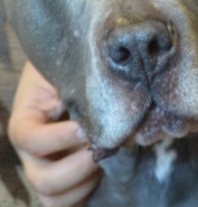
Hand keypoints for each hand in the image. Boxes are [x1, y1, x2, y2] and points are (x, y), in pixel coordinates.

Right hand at [8, 61, 100, 206]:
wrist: (75, 73)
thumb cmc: (70, 67)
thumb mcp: (67, 70)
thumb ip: (77, 85)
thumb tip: (109, 102)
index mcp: (25, 122)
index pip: (30, 140)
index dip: (59, 138)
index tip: (85, 128)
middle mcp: (31, 153)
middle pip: (42, 180)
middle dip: (77, 168)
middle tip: (104, 148)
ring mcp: (46, 170)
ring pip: (54, 198)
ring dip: (84, 182)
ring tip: (105, 156)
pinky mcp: (64, 181)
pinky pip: (70, 202)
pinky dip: (87, 192)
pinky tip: (106, 169)